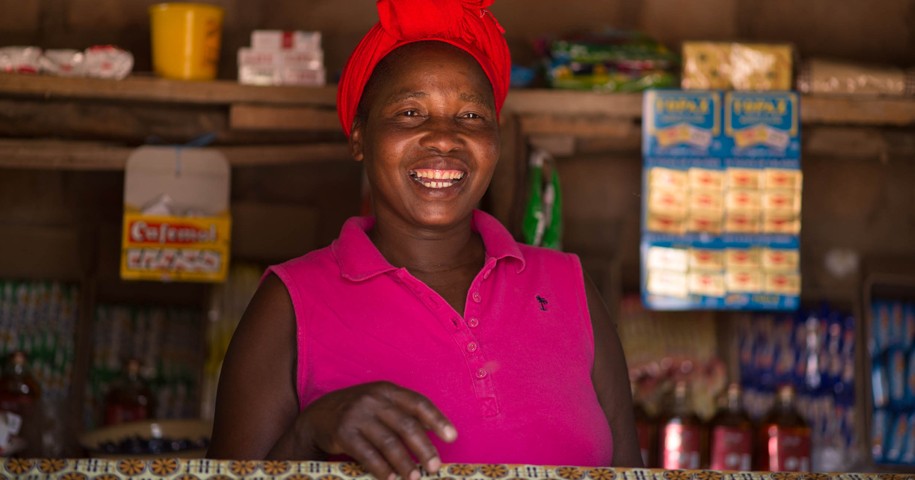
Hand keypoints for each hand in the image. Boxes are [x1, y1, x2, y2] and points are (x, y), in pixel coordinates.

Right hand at [299, 381, 456, 479]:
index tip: (452, 437)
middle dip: (424, 448)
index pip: (418, 403)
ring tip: (415, 478)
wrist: (318, 417)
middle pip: (406, 425)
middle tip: (435, 466)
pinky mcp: (343, 433)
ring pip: (389, 442)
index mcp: (387, 390)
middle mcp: (373, 399)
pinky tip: (392, 479)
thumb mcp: (379, 403)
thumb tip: (436, 431)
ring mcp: (357, 415)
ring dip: (405, 463)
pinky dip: (382, 469)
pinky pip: (368, 455)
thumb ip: (404, 413)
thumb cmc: (358, 412)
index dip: (437, 420)